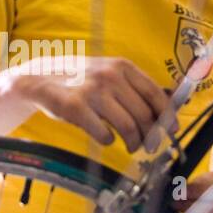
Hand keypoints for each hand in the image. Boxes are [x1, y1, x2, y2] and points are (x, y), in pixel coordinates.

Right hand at [19, 56, 175, 152]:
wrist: (39, 79)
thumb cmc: (79, 79)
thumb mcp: (108, 72)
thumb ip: (133, 87)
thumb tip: (166, 106)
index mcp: (122, 66)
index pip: (154, 93)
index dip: (167, 114)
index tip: (172, 129)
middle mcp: (110, 76)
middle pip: (143, 114)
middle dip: (151, 135)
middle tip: (149, 146)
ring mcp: (92, 91)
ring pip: (128, 126)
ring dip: (134, 142)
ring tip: (131, 146)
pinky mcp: (76, 108)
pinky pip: (104, 133)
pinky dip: (109, 140)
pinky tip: (106, 137)